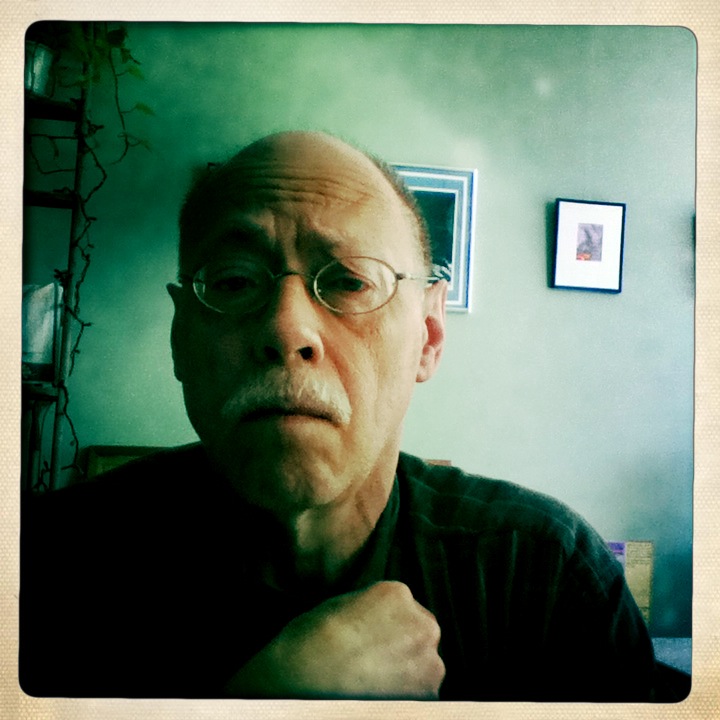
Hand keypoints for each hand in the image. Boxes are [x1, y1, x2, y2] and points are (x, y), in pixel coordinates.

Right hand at [224, 580, 444, 698]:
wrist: (301, 684)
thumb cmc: (308, 643)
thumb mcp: (338, 604)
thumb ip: (369, 606)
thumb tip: (378, 616)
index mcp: (397, 594)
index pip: (404, 606)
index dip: (387, 624)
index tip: (373, 639)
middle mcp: (421, 624)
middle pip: (420, 633)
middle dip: (403, 645)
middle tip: (374, 661)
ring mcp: (429, 662)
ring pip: (424, 664)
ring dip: (407, 672)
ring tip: (373, 682)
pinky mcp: (428, 696)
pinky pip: (421, 694)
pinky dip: (404, 697)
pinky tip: (376, 697)